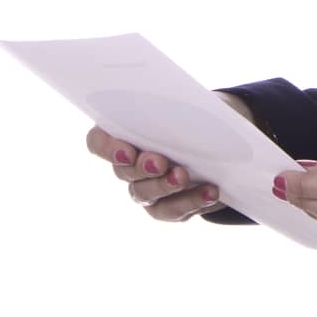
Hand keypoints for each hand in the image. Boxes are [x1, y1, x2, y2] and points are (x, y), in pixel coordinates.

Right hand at [86, 93, 253, 220]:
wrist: (218, 142)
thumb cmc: (193, 117)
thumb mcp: (186, 106)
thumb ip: (175, 109)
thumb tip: (183, 111)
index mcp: (124, 133)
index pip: (98, 142)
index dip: (107, 148)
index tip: (127, 150)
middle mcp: (128, 164)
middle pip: (123, 171)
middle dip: (141, 168)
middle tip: (159, 162)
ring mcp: (144, 188)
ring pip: (144, 193)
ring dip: (164, 186)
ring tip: (183, 176)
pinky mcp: (165, 207)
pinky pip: (172, 209)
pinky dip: (192, 201)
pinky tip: (210, 192)